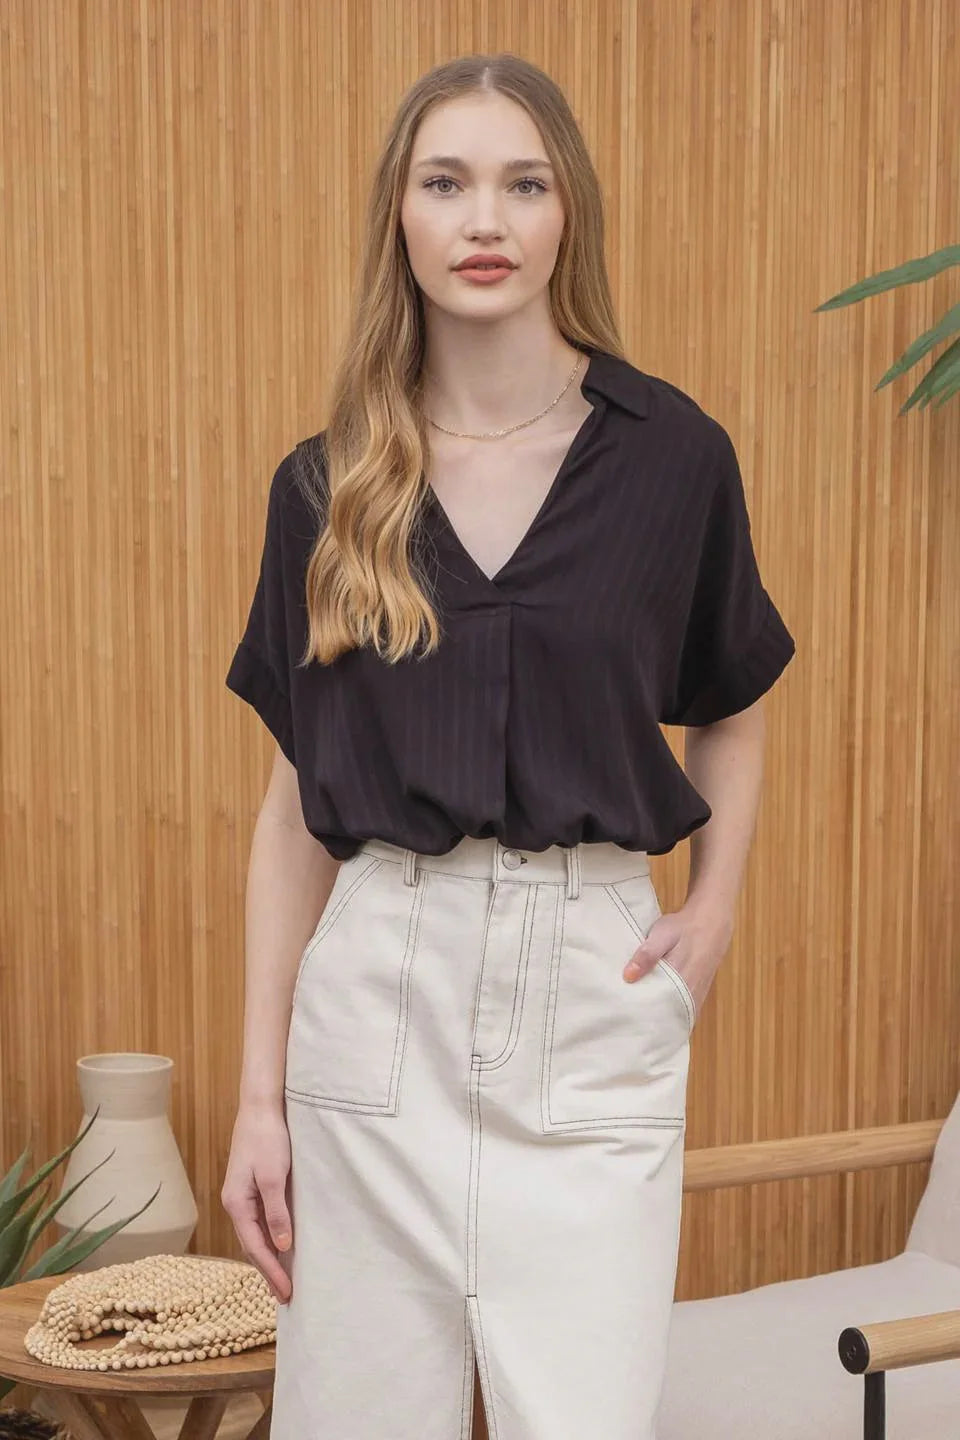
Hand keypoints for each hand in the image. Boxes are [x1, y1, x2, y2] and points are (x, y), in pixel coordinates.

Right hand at [221, 1099, 293, 1302]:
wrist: (260, 1107)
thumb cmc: (267, 1138)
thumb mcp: (274, 1176)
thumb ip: (277, 1212)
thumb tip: (282, 1246)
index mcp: (236, 1203)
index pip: (255, 1247)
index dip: (271, 1272)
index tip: (286, 1293)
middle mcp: (235, 1203)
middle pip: (252, 1246)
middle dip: (268, 1271)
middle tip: (285, 1296)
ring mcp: (242, 1195)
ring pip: (255, 1235)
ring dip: (268, 1258)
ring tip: (282, 1279)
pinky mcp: (252, 1186)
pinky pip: (260, 1221)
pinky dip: (269, 1238)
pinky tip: (280, 1246)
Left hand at [621, 900, 733, 1020]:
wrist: (711, 922)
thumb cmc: (683, 928)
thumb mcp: (662, 934)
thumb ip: (647, 955)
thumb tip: (628, 976)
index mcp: (680, 980)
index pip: (658, 1009)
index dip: (642, 1018)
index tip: (625, 1023)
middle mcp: (690, 993)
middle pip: (666, 1017)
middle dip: (648, 1022)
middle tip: (628, 1024)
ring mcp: (696, 995)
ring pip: (675, 1015)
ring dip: (660, 1019)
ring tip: (638, 1023)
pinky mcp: (698, 993)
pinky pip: (683, 1010)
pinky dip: (670, 1014)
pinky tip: (656, 1014)